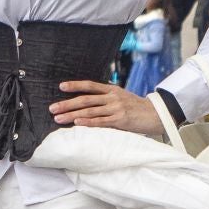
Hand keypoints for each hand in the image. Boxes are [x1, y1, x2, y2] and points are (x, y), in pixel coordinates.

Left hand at [50, 81, 165, 136]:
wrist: (155, 115)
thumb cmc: (136, 107)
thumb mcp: (121, 97)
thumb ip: (106, 97)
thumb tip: (88, 99)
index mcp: (111, 90)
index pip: (90, 85)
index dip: (75, 85)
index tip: (61, 87)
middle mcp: (112, 97)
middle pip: (85, 99)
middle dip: (67, 104)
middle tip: (52, 109)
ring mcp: (116, 108)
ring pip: (90, 111)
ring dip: (72, 115)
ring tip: (58, 119)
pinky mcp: (120, 120)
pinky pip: (101, 121)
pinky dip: (88, 122)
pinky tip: (77, 123)